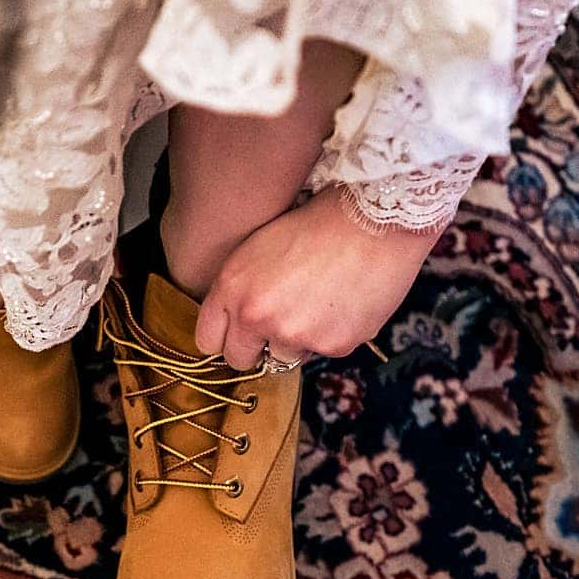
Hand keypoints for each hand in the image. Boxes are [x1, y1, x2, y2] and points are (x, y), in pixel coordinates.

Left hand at [195, 188, 439, 369]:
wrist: (371, 219)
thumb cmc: (315, 224)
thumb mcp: (256, 247)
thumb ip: (238, 290)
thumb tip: (235, 324)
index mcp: (232, 288)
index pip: (208, 340)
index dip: (225, 337)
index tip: (237, 334)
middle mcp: (257, 317)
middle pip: (240, 360)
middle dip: (255, 347)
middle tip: (278, 323)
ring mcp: (294, 335)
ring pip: (285, 356)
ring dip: (296, 339)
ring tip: (318, 301)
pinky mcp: (332, 345)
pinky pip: (324, 351)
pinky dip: (332, 333)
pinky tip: (343, 301)